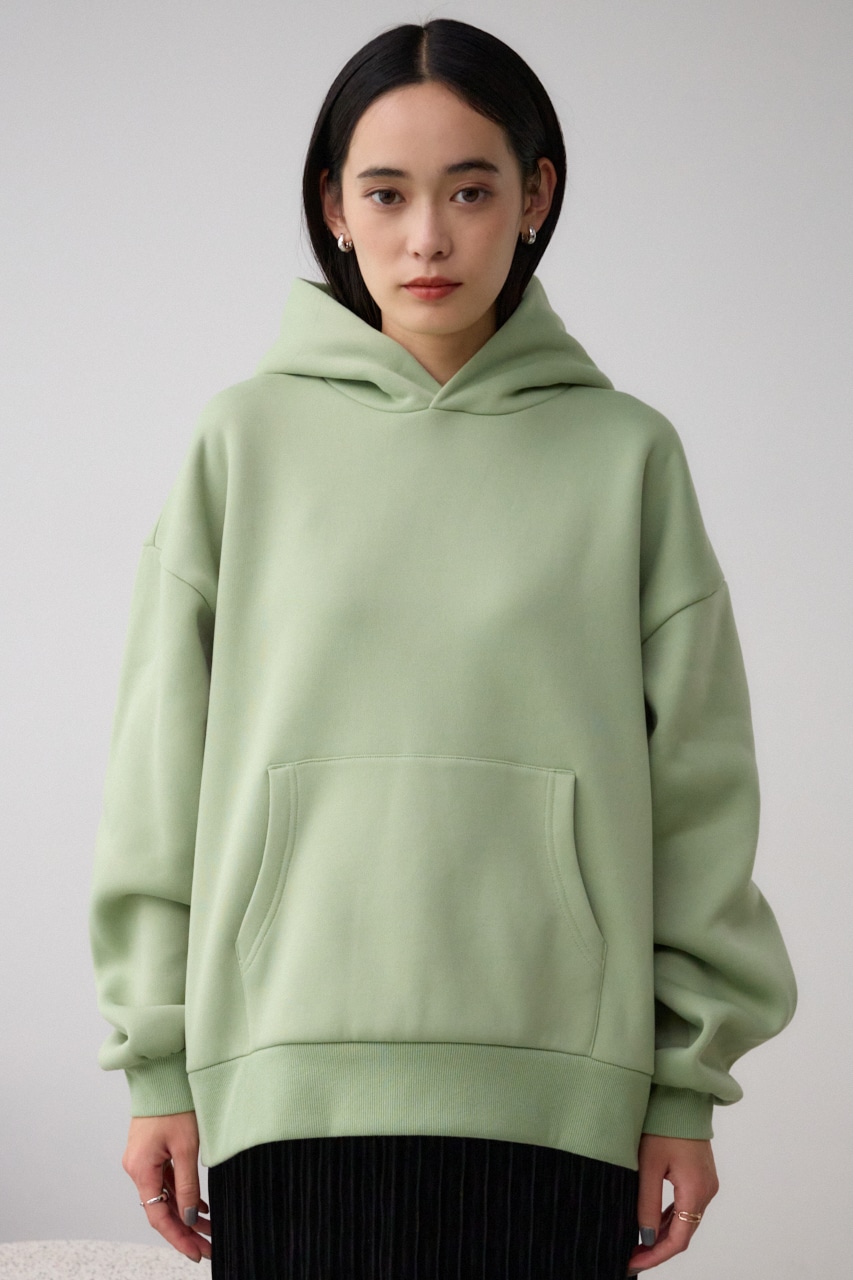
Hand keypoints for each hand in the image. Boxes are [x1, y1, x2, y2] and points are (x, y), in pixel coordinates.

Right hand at [122, 1111, 211, 1262]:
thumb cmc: (173, 1104)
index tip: (195, 1252)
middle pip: (160, 1209)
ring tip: (209, 1229)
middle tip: (207, 1247)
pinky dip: (181, 1194)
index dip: (177, 1237)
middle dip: (184, 1230)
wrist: (163, 1074)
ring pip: (164, 1196)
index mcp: (141, 1169)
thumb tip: (189, 1215)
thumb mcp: (186, 1147)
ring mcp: (142, 1160)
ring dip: (185, 1213)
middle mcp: (137, 1168)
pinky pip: (165, 1181)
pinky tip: (199, 1205)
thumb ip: (187, 1184)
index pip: (157, 1216)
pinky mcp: (151, 1152)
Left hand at [626, 1135, 718, 1273]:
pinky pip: (686, 1205)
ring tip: (637, 1244)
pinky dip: (669, 1218)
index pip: (678, 1239)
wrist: (681, 1096)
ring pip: (685, 1220)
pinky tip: (652, 1223)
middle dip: (657, 1248)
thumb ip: (646, 1203)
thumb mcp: (649, 1165)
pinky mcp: (701, 1175)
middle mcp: (706, 1191)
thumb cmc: (663, 1125)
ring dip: (662, 1234)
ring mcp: (706, 1183)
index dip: (655, 1255)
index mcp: (696, 1190)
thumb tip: (645, 1237)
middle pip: (683, 1233)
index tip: (633, 1263)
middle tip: (631, 1256)